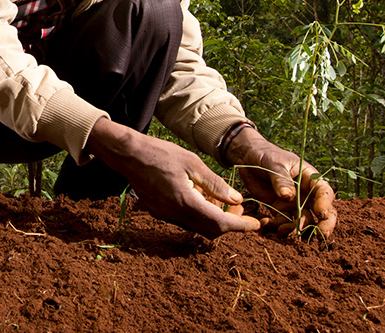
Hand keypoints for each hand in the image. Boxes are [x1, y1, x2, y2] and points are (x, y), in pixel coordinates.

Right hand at [87, 120, 259, 238]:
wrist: (128, 154)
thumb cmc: (160, 153)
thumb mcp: (193, 163)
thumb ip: (215, 185)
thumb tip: (237, 200)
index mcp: (185, 202)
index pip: (220, 223)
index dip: (241, 226)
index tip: (256, 224)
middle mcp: (174, 214)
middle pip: (210, 230)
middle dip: (229, 223)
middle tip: (240, 208)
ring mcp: (165, 215)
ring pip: (197, 227)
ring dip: (214, 218)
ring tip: (222, 199)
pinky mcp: (159, 212)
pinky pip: (185, 220)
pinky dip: (199, 214)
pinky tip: (202, 196)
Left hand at [224, 126, 336, 238]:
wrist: (249, 158)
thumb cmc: (267, 155)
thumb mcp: (275, 164)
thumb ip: (281, 180)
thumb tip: (288, 197)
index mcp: (310, 179)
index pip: (325, 193)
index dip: (326, 204)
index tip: (321, 213)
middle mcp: (306, 193)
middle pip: (322, 213)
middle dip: (323, 226)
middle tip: (319, 236)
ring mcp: (294, 203)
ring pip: (303, 222)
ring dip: (296, 229)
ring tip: (282, 229)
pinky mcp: (280, 209)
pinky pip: (284, 222)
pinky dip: (277, 226)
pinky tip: (265, 223)